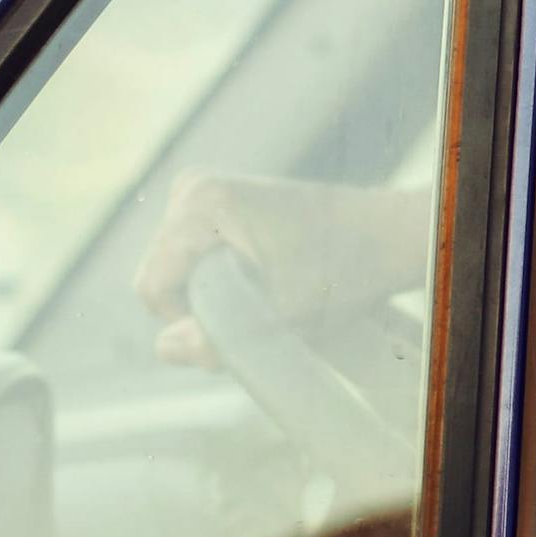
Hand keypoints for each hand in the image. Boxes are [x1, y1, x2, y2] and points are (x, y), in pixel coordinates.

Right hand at [131, 173, 428, 367]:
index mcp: (199, 205)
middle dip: (200, 308)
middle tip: (261, 313)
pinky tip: (266, 279)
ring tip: (269, 294)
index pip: (152, 285)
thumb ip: (217, 340)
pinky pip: (196, 255)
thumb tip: (164, 348)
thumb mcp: (279, 316)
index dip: (185, 321)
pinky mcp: (218, 200)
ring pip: (179, 270)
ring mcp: (204, 190)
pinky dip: (223, 278)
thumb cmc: (340, 272)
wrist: (383, 235)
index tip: (238, 324)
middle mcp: (192, 188)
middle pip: (163, 276)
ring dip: (214, 296)